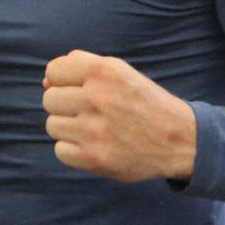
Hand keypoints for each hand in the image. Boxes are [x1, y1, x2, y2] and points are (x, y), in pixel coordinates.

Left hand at [42, 50, 196, 182]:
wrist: (178, 139)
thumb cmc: (144, 102)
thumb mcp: (120, 71)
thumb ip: (82, 66)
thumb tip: (45, 81)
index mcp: (104, 70)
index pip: (53, 71)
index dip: (62, 80)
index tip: (78, 89)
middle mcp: (97, 97)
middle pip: (49, 99)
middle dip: (65, 105)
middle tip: (89, 111)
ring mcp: (94, 129)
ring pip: (52, 125)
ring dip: (68, 128)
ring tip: (93, 128)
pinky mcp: (94, 158)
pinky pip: (60, 151)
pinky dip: (73, 150)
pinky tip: (94, 144)